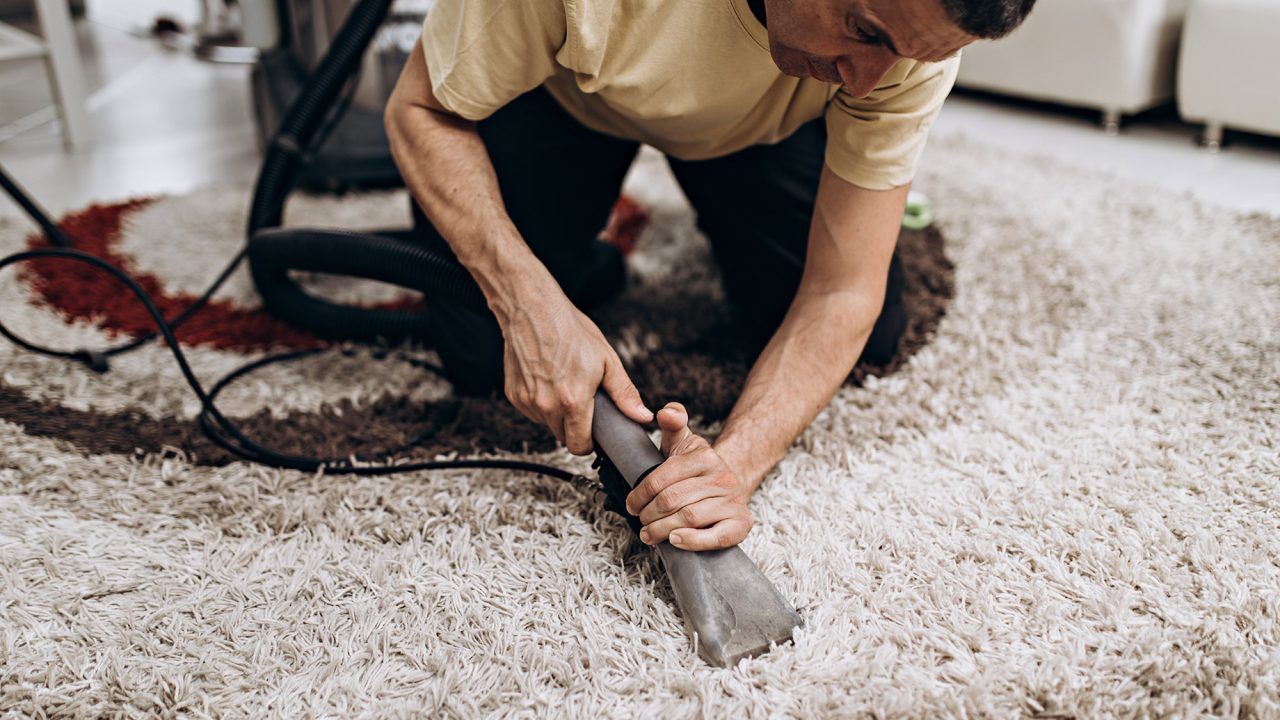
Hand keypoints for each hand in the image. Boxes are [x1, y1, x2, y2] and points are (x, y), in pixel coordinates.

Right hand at [499, 294, 651, 454]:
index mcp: (572, 401)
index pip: (579, 446)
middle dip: (574, 427)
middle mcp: (547, 406)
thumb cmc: (569, 330)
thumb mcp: (606, 360)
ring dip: (557, 415)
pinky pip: (531, 411)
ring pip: (546, 424)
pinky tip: (547, 380)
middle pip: (563, 437)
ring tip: (564, 385)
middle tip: (582, 403)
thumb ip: (624, 393)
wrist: (533, 309)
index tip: (593, 433)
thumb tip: (642, 415)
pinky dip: (541, 403)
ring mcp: (527, 401)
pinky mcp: (514, 395)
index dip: (589, 443)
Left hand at [625, 402, 753, 550]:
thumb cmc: (697, 469)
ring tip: (649, 533)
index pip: (662, 478)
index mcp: (705, 457)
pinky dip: (692, 541)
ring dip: (662, 530)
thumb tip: (666, 412)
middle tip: (640, 521)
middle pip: (672, 500)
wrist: (730, 485)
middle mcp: (723, 478)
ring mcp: (733, 502)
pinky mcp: (741, 524)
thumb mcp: (683, 442)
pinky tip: (675, 540)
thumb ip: (673, 424)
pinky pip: (715, 537)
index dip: (640, 494)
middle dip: (649, 514)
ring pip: (688, 518)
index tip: (631, 505)